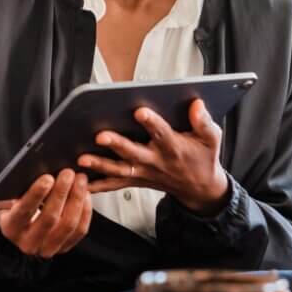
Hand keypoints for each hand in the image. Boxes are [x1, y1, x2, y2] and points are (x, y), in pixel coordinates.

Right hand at [0, 169, 91, 257]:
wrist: (20, 229)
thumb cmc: (14, 207)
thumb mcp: (9, 197)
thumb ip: (20, 188)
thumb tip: (38, 170)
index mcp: (10, 227)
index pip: (24, 211)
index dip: (36, 194)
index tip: (47, 178)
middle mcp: (28, 242)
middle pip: (50, 218)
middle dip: (61, 192)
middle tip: (68, 173)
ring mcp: (47, 248)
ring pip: (68, 224)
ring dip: (76, 199)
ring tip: (80, 180)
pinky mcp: (64, 248)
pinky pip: (79, 230)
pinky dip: (85, 210)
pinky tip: (85, 195)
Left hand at [76, 98, 229, 214]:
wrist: (200, 188)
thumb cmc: (202, 157)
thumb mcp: (211, 139)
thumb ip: (203, 122)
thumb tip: (196, 104)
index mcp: (173, 147)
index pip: (161, 132)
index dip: (151, 122)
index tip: (139, 111)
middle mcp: (155, 160)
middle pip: (133, 152)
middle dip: (117, 144)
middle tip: (100, 136)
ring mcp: (144, 173)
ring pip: (119, 169)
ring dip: (100, 165)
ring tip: (81, 159)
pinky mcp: (136, 180)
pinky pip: (115, 184)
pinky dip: (97, 185)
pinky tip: (80, 181)